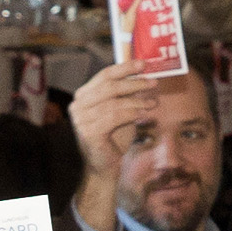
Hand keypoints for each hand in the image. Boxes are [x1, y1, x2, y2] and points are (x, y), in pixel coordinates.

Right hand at [67, 59, 163, 173]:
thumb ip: (127, 95)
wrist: (105, 166)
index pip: (104, 75)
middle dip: (134, 82)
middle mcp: (78, 105)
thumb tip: (144, 75)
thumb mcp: (122, 111)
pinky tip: (145, 113)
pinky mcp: (88, 132)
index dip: (124, 68)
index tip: (143, 64)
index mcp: (83, 96)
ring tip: (153, 102)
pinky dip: (132, 113)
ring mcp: (81, 119)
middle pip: (109, 86)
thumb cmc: (114, 138)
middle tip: (153, 82)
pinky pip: (115, 117)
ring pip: (113, 102)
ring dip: (137, 100)